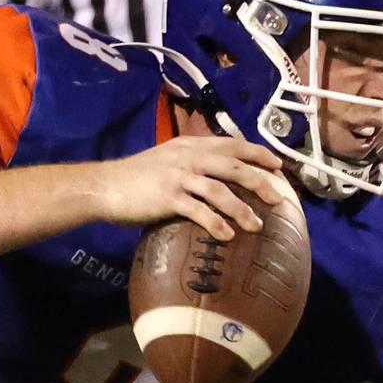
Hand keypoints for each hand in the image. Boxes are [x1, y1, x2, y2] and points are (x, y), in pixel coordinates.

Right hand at [95, 135, 287, 240]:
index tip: (278, 165)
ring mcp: (178, 177)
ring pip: (220, 190)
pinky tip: (228, 236)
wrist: (104, 186)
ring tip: (257, 226)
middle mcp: (188, 158)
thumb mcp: (168, 158)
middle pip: (233, 166)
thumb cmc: (138, 177)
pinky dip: (216, 224)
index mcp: (191, 146)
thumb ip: (193, 160)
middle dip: (260, 182)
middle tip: (278, 198)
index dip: (257, 153)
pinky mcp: (168, 197)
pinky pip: (199, 211)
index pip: (232, 145)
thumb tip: (220, 172)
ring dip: (242, 209)